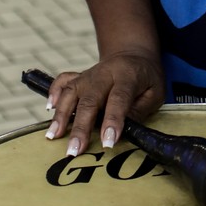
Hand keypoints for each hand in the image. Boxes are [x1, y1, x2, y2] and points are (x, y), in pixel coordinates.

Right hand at [44, 52, 164, 156]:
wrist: (133, 55)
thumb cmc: (146, 78)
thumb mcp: (154, 92)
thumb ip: (139, 110)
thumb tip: (123, 130)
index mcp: (127, 76)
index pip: (118, 99)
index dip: (113, 121)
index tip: (107, 143)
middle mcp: (104, 74)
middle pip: (90, 100)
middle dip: (81, 127)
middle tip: (75, 150)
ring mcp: (88, 75)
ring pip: (71, 93)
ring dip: (61, 115)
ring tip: (53, 136)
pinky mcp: (77, 77)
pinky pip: (62, 82)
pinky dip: (53, 93)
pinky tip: (50, 109)